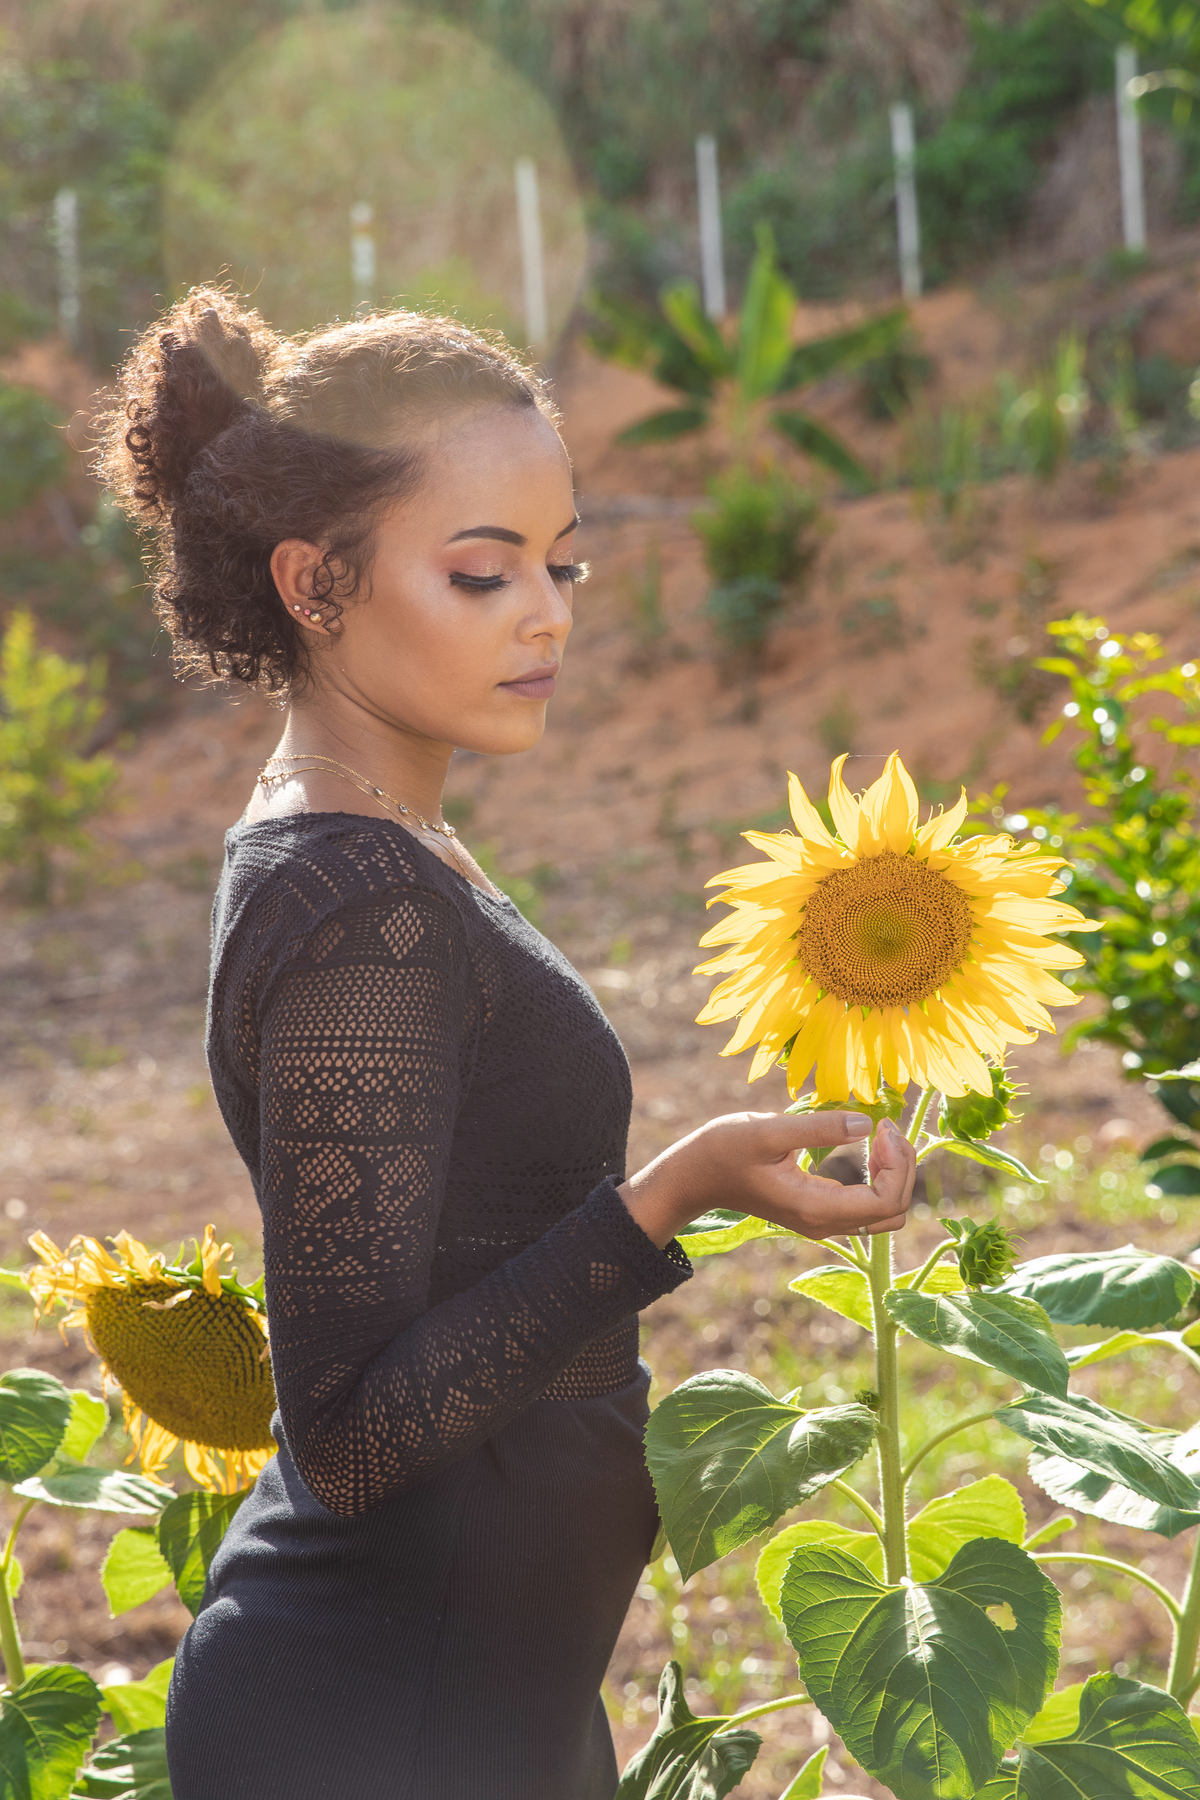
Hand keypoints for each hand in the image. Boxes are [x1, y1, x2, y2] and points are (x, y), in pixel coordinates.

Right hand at [617, 1110, 916, 1250]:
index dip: (897, 1163)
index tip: (881, 1125)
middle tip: (884, 1126)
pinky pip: (868, 1206)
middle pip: (895, 1210)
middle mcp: (824, 1223)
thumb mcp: (768, 1131)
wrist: (694, 1176)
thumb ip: (818, 1128)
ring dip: (893, 1174)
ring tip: (879, 1136)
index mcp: (816, 1208)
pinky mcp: (819, 1211)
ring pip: (885, 1212)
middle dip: (902, 1167)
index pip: (887, 1201)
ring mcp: (822, 1221)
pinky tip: (865, 1147)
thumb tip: (866, 1123)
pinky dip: (878, 1178)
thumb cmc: (724, 1150)